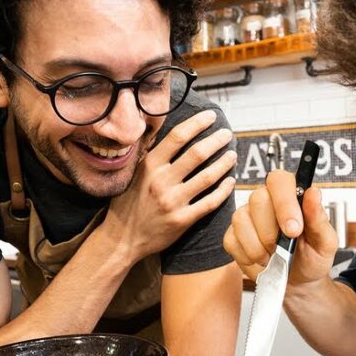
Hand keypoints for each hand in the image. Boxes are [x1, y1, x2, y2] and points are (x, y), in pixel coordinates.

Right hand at [104, 110, 236, 259]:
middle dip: (216, 140)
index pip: (178, 136)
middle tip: (227, 134)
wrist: (123, 238)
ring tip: (232, 155)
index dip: (198, 123)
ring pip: (207, 176)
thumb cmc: (130, 202)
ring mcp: (173, 201)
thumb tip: (172, 131)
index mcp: (149, 165)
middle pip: (197, 153)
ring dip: (224, 163)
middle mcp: (161, 181)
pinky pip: (210, 202)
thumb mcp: (136, 173)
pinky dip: (224, 190)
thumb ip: (153, 154)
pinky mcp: (183, 220)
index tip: (212, 116)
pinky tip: (230, 181)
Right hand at [223, 170, 336, 287]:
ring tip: (274, 257)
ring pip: (241, 220)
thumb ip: (319, 218)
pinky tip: (261, 260)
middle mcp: (266, 199)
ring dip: (259, 247)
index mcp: (291, 194)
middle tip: (284, 249)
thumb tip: (313, 193)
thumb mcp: (325, 242)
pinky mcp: (233, 234)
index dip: (284, 203)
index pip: (280, 180)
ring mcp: (246, 215)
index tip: (293, 230)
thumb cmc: (312, 257)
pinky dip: (248, 256)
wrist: (297, 281)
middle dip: (270, 232)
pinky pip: (232, 240)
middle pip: (257, 199)